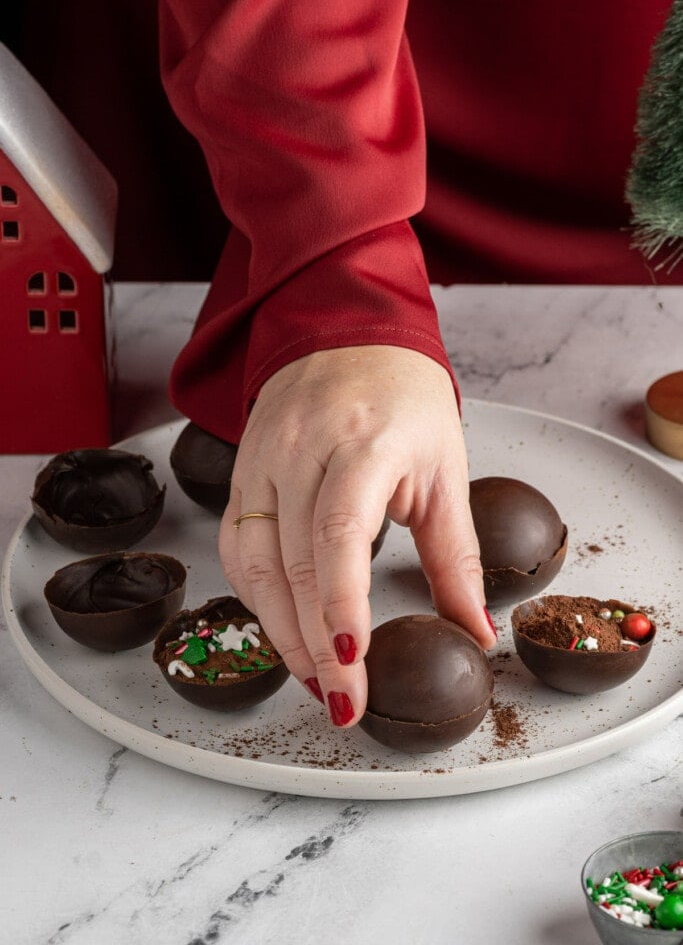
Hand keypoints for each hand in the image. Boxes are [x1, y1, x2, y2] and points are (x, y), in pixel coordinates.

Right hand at [219, 345, 495, 727]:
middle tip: (343, 705)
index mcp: (364, 444)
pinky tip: (285, 632)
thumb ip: (456, 557)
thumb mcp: (446, 470)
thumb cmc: (404, 400)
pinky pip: (237, 549)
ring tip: (317, 682)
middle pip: (295, 562)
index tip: (353, 662)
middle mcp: (302, 451)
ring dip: (282, 633)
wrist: (343, 336)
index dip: (341, 601)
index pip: (340, 530)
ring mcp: (262, 461)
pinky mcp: (240, 473)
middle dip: (315, 645)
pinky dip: (259, 600)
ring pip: (254, 565)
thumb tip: (474, 632)